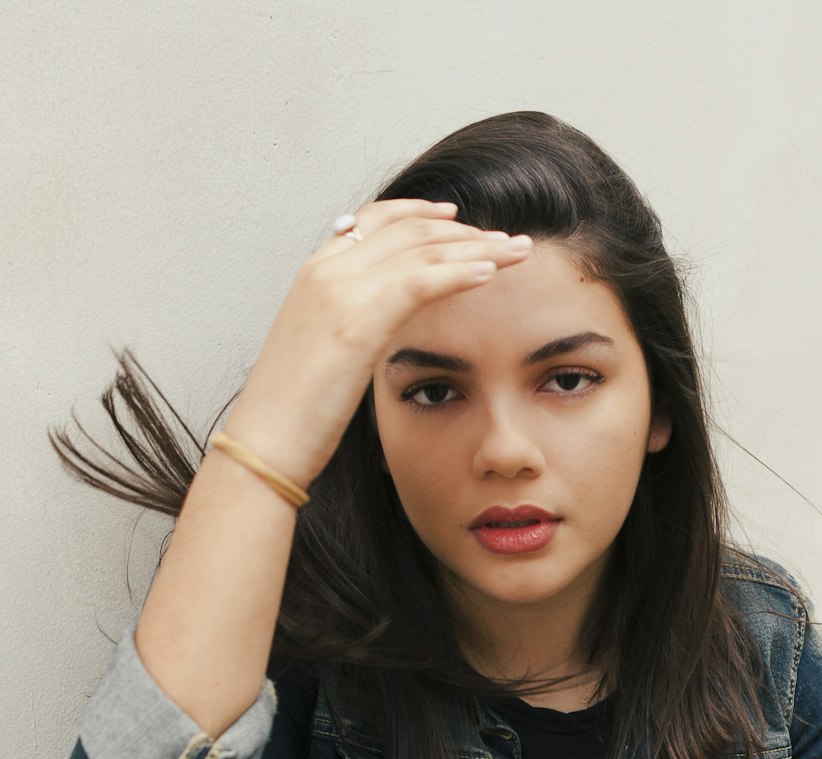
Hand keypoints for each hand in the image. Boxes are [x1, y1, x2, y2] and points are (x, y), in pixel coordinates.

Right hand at [225, 199, 532, 487]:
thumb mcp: (320, 353)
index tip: (459, 218)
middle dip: (465, 230)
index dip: (422, 214)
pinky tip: (492, 273)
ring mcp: (340, 290)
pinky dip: (460, 272)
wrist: (265, 442)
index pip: (375, 220)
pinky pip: (421, 282)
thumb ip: (348, 324)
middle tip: (508, 237)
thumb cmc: (293, 413)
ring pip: (422, 249)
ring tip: (517, 251)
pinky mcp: (358, 320)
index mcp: (315, 272)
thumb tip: (376, 325)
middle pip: (408, 229)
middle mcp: (326, 269)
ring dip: (478, 247)